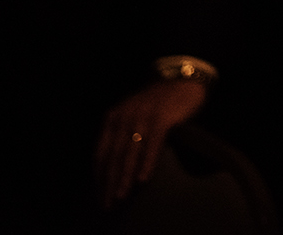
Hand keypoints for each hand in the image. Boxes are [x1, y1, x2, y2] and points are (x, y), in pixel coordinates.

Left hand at [94, 78, 205, 209]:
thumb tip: (115, 169)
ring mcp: (142, 115)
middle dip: (109, 181)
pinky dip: (147, 162)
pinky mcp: (161, 117)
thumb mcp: (133, 116)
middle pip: (112, 155)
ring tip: (121, 195)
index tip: (100, 196)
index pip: (101, 152)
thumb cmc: (158, 104)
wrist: (182, 79)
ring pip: (129, 151)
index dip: (99, 176)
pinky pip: (152, 143)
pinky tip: (144, 178)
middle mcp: (124, 116)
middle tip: (109, 202)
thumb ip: (123, 136)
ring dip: (124, 176)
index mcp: (113, 118)